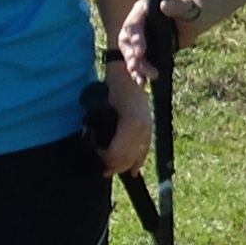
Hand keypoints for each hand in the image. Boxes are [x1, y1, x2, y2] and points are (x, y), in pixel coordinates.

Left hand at [94, 60, 150, 174]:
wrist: (126, 74)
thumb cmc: (111, 88)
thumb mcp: (101, 109)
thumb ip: (101, 130)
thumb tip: (96, 147)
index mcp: (131, 124)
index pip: (117, 153)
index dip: (105, 159)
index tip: (95, 158)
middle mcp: (143, 128)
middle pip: (128, 158)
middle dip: (114, 165)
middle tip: (101, 169)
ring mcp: (148, 127)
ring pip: (137, 156)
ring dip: (124, 164)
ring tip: (112, 168)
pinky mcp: (150, 126)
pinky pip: (145, 148)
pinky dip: (139, 160)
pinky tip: (133, 170)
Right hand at [114, 0, 193, 80]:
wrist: (192, 21)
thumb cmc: (188, 10)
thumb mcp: (184, 7)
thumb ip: (176, 5)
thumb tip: (164, 6)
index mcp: (141, 11)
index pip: (133, 25)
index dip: (135, 39)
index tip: (141, 52)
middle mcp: (136, 25)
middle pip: (127, 43)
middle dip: (132, 57)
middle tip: (137, 67)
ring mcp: (139, 39)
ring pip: (131, 56)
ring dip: (136, 68)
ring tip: (142, 80)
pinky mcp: (145, 51)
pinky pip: (138, 63)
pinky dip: (139, 74)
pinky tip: (142, 83)